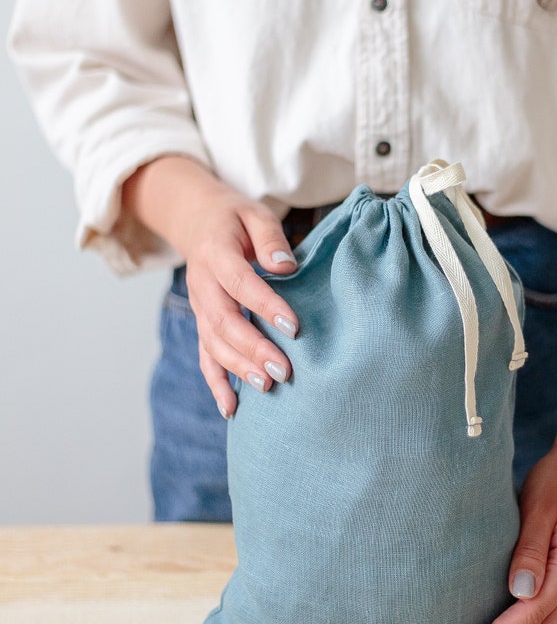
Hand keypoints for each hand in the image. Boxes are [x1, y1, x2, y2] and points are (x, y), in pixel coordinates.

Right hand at [121, 156, 299, 418]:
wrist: (196, 221)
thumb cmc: (235, 220)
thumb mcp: (255, 214)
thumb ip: (271, 238)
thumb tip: (287, 267)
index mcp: (215, 254)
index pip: (240, 283)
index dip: (265, 305)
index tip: (294, 326)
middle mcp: (202, 285)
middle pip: (224, 322)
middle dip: (254, 348)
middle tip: (285, 370)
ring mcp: (199, 308)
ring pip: (213, 344)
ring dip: (239, 369)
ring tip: (268, 387)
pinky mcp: (202, 324)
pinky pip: (205, 358)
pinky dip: (216, 384)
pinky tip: (231, 409)